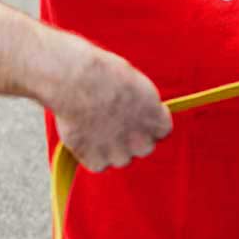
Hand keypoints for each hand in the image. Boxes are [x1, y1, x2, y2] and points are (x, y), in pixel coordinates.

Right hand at [48, 42, 171, 170]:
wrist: (77, 82)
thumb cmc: (104, 74)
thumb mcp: (135, 85)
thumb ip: (141, 106)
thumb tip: (136, 113)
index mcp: (157, 120)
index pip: (161, 132)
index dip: (147, 125)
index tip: (136, 117)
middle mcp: (143, 141)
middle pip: (143, 148)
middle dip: (132, 139)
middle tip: (113, 124)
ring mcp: (120, 154)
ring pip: (120, 159)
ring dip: (111, 148)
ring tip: (94, 127)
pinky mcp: (97, 161)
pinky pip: (98, 164)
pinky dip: (90, 155)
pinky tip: (83, 136)